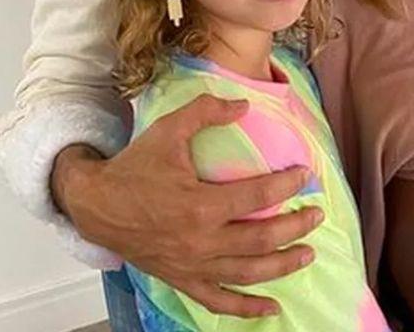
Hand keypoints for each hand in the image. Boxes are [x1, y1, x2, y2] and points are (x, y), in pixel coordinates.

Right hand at [52, 94, 323, 316]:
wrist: (95, 205)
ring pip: (248, 273)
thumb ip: (205, 112)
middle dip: (295, 228)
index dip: (287, 186)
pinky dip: (246, 308)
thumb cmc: (134, 167)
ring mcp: (193, 265)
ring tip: (307, 254)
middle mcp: (201, 241)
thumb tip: (243, 104)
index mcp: (201, 205)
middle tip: (317, 216)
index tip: (304, 176)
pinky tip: (271, 306)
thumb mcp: (168, 130)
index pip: (258, 197)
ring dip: (282, 265)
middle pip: (261, 239)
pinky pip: (219, 301)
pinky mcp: (183, 280)